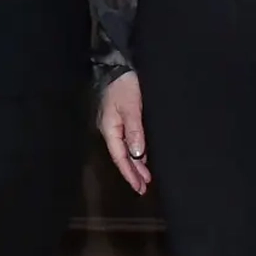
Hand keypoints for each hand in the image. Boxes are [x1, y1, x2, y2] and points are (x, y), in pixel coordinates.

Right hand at [98, 72, 149, 194]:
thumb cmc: (124, 86)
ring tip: (145, 178)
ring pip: (124, 150)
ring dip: (135, 164)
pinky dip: (135, 153)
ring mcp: (114, 124)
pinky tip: (142, 158)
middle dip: (132, 173)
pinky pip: (127, 141)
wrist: (118, 67)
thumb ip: (135, 132)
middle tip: (144, 188)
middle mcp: (109, 129)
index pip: (119, 157)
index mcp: (109, 128)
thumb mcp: (132, 108)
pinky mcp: (120, 119)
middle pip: (120, 156)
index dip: (129, 173)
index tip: (139, 187)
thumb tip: (136, 155)